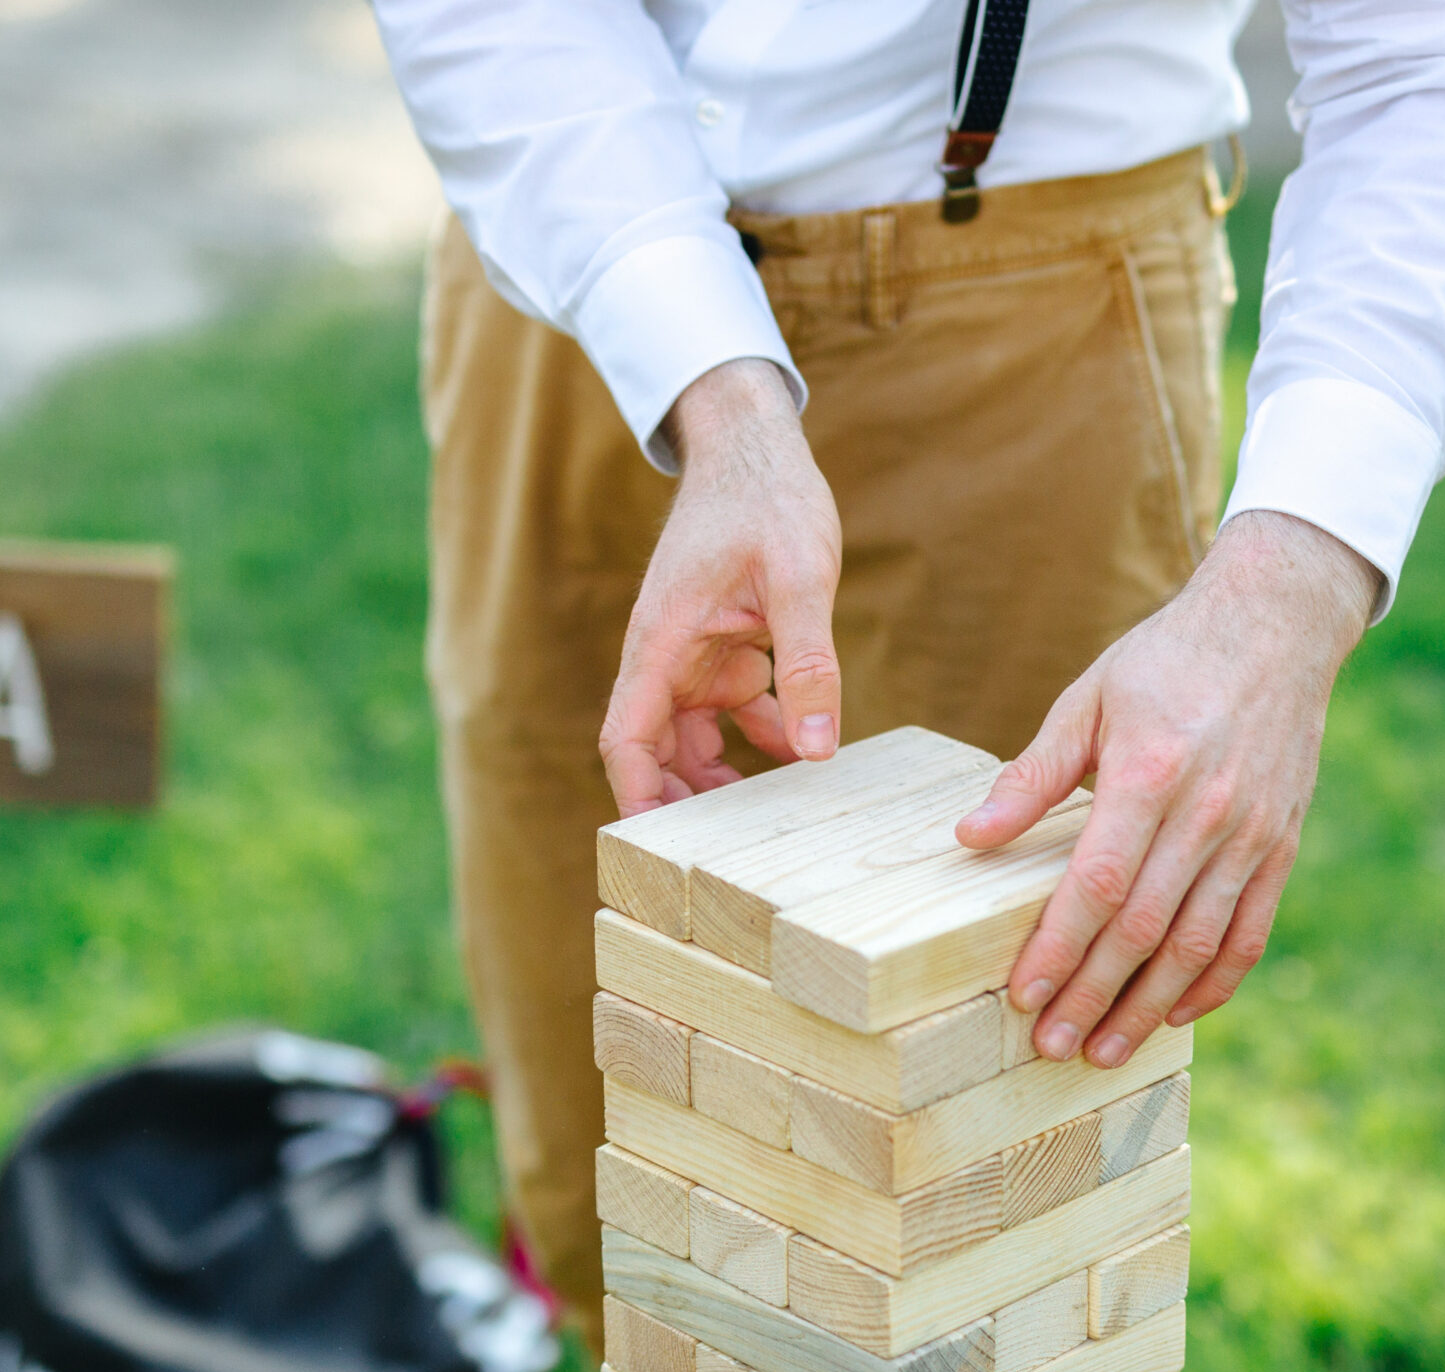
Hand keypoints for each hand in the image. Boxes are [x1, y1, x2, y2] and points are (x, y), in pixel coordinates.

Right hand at [599, 359, 843, 815]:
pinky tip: (801, 752)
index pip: (627, 737)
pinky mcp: (724, 645)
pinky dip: (762, 733)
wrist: (756, 444)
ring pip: (692, 735)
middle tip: (724, 854)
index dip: (636, 796)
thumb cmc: (769, 498)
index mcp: (663, 642)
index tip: (658, 847)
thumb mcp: (800, 579)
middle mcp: (666, 655)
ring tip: (766, 820)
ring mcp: (694, 652)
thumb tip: (817, 752)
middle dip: (681, 801)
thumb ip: (808, 663)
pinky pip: (732, 707)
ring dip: (721, 775)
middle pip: (655, 748)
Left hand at [956, 511, 1378, 1065]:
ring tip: (1104, 1051)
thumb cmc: (1165, 660)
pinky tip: (1176, 1014)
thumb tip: (969, 837)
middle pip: (1143, 929)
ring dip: (1148, 1007)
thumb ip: (1031, 776)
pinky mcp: (1283, 846)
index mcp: (1148, 775)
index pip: (1097, 885)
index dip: (1059, 948)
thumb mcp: (1087, 700)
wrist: (1276, 625)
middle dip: (1093, 996)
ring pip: (1197, 944)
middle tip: (1050, 1048)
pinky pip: (1249, 932)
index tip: (1023, 996)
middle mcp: (1207, 813)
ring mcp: (1252, 835)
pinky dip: (1215, 982)